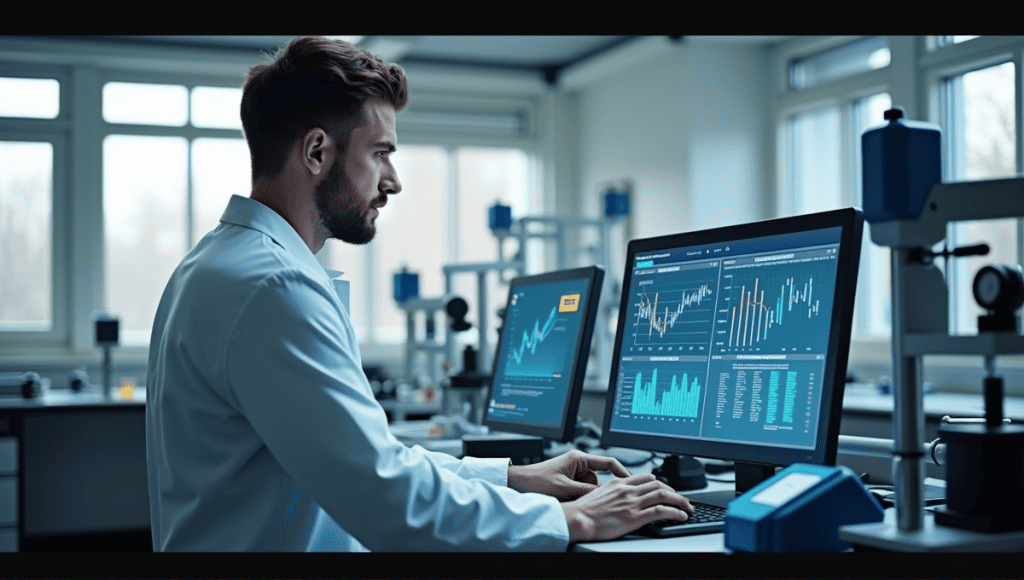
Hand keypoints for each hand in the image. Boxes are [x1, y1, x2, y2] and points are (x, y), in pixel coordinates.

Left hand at [507, 449, 630, 499]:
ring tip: (571, 499)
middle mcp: (577, 462)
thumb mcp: (564, 487)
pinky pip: (581, 488)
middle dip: (594, 490)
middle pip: (598, 478)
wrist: (519, 482)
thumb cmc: (537, 480)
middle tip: (591, 500)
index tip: (630, 482)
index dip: (621, 472)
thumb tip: (602, 495)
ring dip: (584, 494)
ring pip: (589, 485)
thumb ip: (585, 490)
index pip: (607, 462)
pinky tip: (569, 500)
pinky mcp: (568, 478)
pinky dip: (578, 495)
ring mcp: (572, 470)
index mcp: (578, 458)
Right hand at [560, 473, 693, 542]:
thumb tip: (618, 498)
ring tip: (688, 507)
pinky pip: (661, 511)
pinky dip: (675, 512)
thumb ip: (612, 493)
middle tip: (681, 498)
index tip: (666, 488)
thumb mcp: (598, 494)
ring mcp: (632, 503)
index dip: (660, 482)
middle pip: (658, 484)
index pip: (646, 477)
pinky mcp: (635, 517)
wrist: (578, 519)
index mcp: (619, 483)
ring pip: (663, 495)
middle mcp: (628, 490)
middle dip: (674, 491)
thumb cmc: (583, 511)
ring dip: (680, 501)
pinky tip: (681, 516)